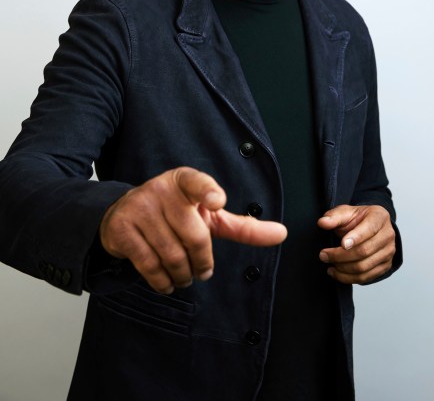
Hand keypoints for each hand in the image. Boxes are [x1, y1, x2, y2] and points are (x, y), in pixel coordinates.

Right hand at [100, 167, 286, 293]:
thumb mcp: (207, 216)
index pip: (198, 182)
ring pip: (172, 255)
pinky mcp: (122, 230)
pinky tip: (166, 282)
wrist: (123, 215)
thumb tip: (282, 234)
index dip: (208, 191)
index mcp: (184, 180)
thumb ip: (243, 226)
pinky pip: (149, 265)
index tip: (218, 201)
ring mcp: (139, 208)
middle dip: (202, 261)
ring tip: (184, 277)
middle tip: (203, 271)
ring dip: (183, 275)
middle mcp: (160, 190)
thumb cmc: (175, 215)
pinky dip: (162, 282)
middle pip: (194, 235)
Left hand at [317, 204, 394, 283]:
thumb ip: (334, 217)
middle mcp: (387, 235)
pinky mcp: (385, 266)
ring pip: (364, 267)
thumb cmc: (358, 219)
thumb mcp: (346, 212)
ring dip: (342, 269)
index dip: (356, 238)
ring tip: (329, 265)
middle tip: (324, 255)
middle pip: (364, 251)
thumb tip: (322, 222)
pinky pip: (366, 277)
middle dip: (340, 256)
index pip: (369, 229)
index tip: (342, 244)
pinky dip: (349, 278)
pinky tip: (337, 273)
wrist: (370, 227)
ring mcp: (388, 252)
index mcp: (379, 217)